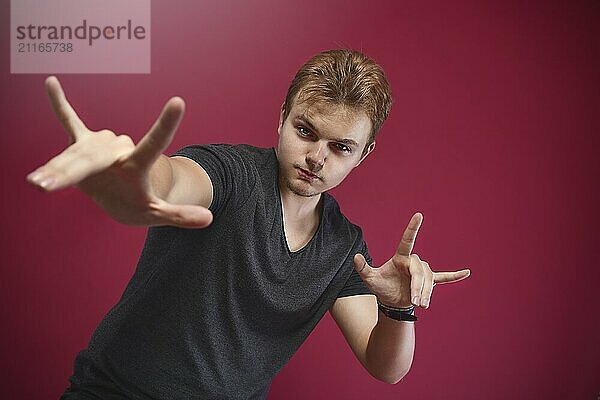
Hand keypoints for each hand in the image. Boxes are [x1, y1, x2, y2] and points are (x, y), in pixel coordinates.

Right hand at [26, 76, 212, 227]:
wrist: (119, 196)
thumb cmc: (136, 204)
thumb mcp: (156, 214)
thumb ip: (178, 215)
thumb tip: (210, 219)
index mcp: (138, 164)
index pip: (155, 144)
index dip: (166, 125)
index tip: (179, 101)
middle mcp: (117, 151)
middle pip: (92, 158)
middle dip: (67, 172)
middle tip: (45, 185)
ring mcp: (98, 146)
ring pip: (77, 154)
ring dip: (58, 172)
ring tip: (38, 185)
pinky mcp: (81, 144)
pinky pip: (70, 121)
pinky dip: (60, 105)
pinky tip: (51, 81)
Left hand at [354, 212, 469, 308]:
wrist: (391, 302)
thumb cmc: (381, 288)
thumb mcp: (370, 279)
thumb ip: (363, 268)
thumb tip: (355, 257)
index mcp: (399, 258)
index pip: (407, 240)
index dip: (412, 228)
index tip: (419, 215)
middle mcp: (412, 262)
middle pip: (420, 271)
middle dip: (419, 286)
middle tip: (416, 302)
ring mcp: (421, 272)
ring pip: (429, 279)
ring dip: (426, 292)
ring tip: (421, 304)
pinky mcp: (429, 282)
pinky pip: (444, 277)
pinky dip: (454, 276)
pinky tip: (467, 273)